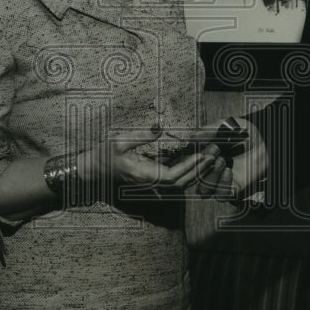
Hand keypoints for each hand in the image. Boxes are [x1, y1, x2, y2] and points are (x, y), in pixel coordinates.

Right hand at [77, 125, 221, 197]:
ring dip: (196, 171)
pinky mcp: (153, 180)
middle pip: (181, 183)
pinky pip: (175, 180)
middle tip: (214, 154)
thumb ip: (141, 136)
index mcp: (144, 176)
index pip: (173, 177)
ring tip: (211, 156)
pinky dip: (188, 172)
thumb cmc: (105, 155)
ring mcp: (152, 184)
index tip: (202, 156)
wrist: (94, 170)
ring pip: (180, 184)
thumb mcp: (120, 141)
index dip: (189, 168)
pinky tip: (198, 160)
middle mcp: (151, 184)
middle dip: (199, 170)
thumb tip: (159, 126)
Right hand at [189, 117, 267, 200]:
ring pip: (203, 191)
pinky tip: (228, 171)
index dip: (190, 159)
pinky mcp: (233, 190)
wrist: (266, 142)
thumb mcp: (224, 126)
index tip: (198, 148)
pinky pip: (221, 196)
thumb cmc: (245, 133)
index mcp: (204, 156)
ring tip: (222, 161)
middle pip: (193, 180)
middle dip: (200, 166)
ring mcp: (220, 182)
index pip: (188, 164)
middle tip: (214, 151)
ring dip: (210, 177)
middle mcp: (209, 171)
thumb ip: (208, 131)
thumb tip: (191, 137)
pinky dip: (222, 184)